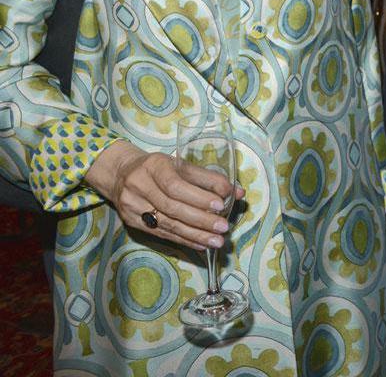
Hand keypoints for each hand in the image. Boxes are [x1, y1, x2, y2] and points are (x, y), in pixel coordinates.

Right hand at [86, 140, 243, 249]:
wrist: (121, 174)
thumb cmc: (159, 168)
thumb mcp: (181, 165)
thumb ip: (210, 179)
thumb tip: (238, 193)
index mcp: (154, 166)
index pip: (175, 184)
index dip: (198, 196)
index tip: (221, 205)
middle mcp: (139, 185)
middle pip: (172, 207)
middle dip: (201, 219)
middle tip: (223, 227)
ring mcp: (133, 206)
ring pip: (168, 224)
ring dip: (196, 234)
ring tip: (217, 241)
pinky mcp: (133, 223)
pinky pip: (162, 234)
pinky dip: (185, 240)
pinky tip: (201, 244)